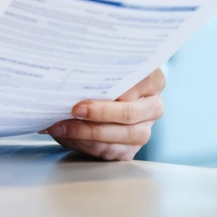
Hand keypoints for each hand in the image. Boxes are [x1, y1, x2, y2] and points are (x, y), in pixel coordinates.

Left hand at [44, 68, 164, 160]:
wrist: (104, 96)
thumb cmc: (105, 76)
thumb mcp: (107, 64)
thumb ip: (101, 66)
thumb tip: (77, 67)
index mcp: (154, 81)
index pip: (139, 83)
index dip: (117, 86)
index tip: (94, 85)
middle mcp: (153, 108)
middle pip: (129, 113)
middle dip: (99, 113)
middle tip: (75, 109)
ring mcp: (143, 132)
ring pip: (118, 137)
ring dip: (86, 133)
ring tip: (62, 126)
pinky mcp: (128, 150)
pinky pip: (108, 151)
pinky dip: (84, 144)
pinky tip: (67, 135)